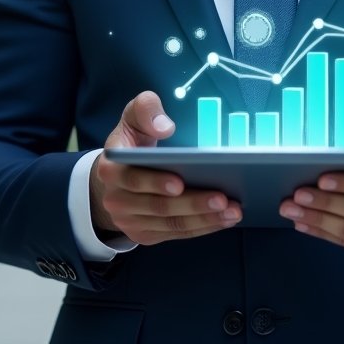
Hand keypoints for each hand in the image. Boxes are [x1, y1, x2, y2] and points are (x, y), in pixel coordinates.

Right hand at [90, 91, 241, 244]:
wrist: (117, 176)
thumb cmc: (132, 141)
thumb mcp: (134, 116)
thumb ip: (145, 109)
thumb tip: (164, 126)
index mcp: (111, 169)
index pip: (132, 179)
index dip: (155, 182)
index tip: (180, 182)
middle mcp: (117, 200)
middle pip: (158, 207)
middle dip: (192, 204)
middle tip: (223, 198)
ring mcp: (130, 221)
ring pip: (171, 224)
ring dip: (204, 219)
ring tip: (232, 210)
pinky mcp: (146, 234)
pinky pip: (177, 233)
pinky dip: (202, 227)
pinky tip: (224, 219)